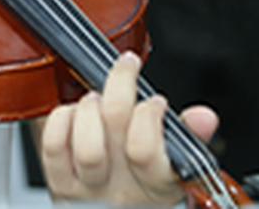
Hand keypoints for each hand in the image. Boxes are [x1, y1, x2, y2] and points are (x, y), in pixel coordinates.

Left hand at [40, 51, 218, 204]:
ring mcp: (88, 188)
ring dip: (89, 108)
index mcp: (157, 185)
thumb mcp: (176, 166)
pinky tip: (72, 113)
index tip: (155, 100)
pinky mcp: (59, 182)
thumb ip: (190, 137)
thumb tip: (204, 116)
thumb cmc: (143, 183)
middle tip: (125, 70)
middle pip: (115, 130)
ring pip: (86, 145)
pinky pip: (54, 146)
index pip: (147, 149)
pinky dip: (60, 119)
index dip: (149, 114)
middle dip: (120, 87)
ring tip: (96, 96)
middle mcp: (122, 189)